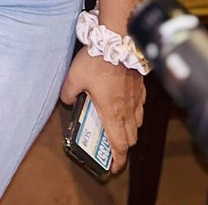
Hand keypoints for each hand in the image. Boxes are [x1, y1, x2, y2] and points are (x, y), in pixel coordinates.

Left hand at [60, 48, 144, 172]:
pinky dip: (135, 112)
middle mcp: (127, 109)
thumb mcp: (73, 77)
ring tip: (118, 126)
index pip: (119, 145)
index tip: (114, 167)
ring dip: (129, 129)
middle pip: (131, 138)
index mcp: (112, 112)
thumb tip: (66, 100)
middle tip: (113, 146)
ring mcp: (136, 98)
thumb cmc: (98, 60)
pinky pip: (140, 107)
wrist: (117, 40)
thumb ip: (68, 92)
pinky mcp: (140, 87)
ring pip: (138, 123)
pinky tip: (126, 104)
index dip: (118, 161)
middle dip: (123, 146)